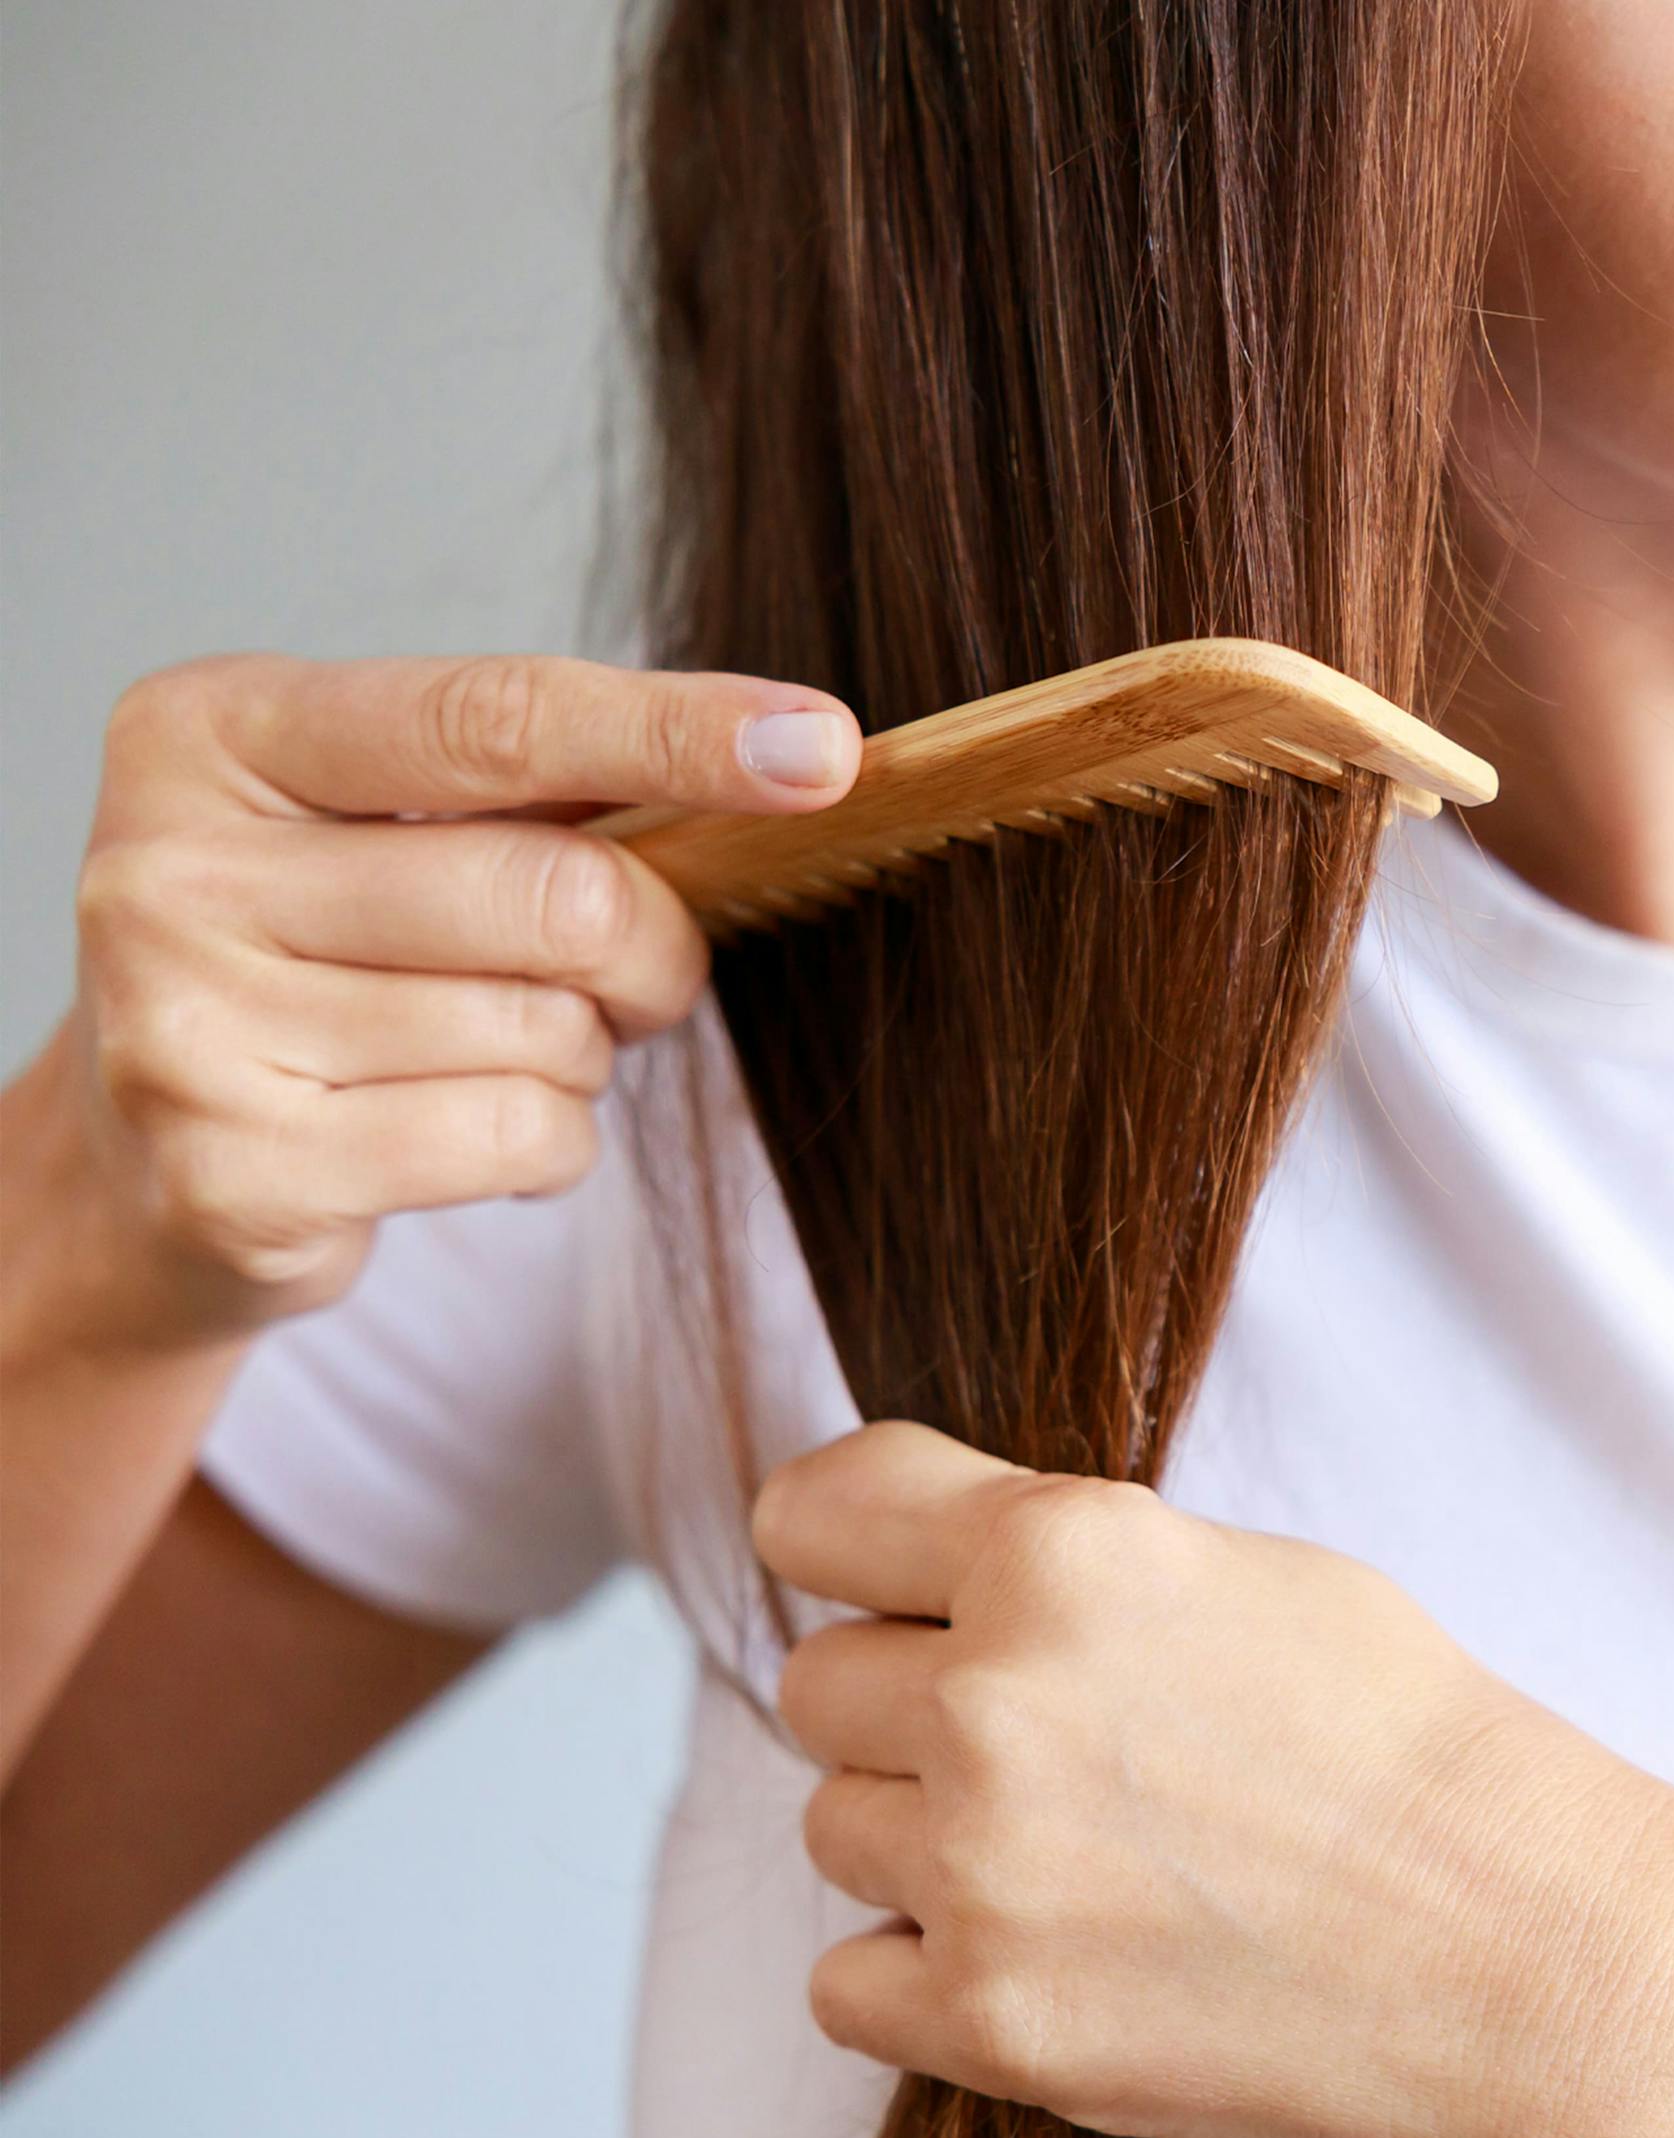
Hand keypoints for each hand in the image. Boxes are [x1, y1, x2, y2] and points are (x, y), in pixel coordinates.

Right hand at [60, 650, 860, 1349]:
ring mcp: (187, 1030)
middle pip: (555, 895)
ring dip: (583, 1057)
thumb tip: (788, 756)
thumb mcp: (381, 830)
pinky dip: (550, 1143)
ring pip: (548, 1034)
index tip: (823, 747)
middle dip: (651, 952)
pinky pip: (516, 1140)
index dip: (677, 732)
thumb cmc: (315, 960)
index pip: (494, 719)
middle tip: (642, 977)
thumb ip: (537, 791)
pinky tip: (470, 1132)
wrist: (145, 1160)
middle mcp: (171, 870)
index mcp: (213, 732)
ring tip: (501, 1052)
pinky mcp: (237, 1177)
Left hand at [753, 1421, 1673, 2137]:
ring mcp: (984, 1869)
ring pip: (831, 1827)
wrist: (1522, 1943)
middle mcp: (995, 1698)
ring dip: (918, 1835)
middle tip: (1031, 1734)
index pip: (813, 1512)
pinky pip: (845, 1981)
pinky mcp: (993, 2020)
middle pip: (814, 1684)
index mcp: (1059, 1551)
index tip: (856, 1569)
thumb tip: (919, 1566)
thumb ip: (1051, 1553)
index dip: (834, 1539)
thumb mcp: (1224, 1565)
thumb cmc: (1398, 1735)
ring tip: (1065, 1847)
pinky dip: (919, 1969)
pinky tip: (1037, 1944)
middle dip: (901, 1700)